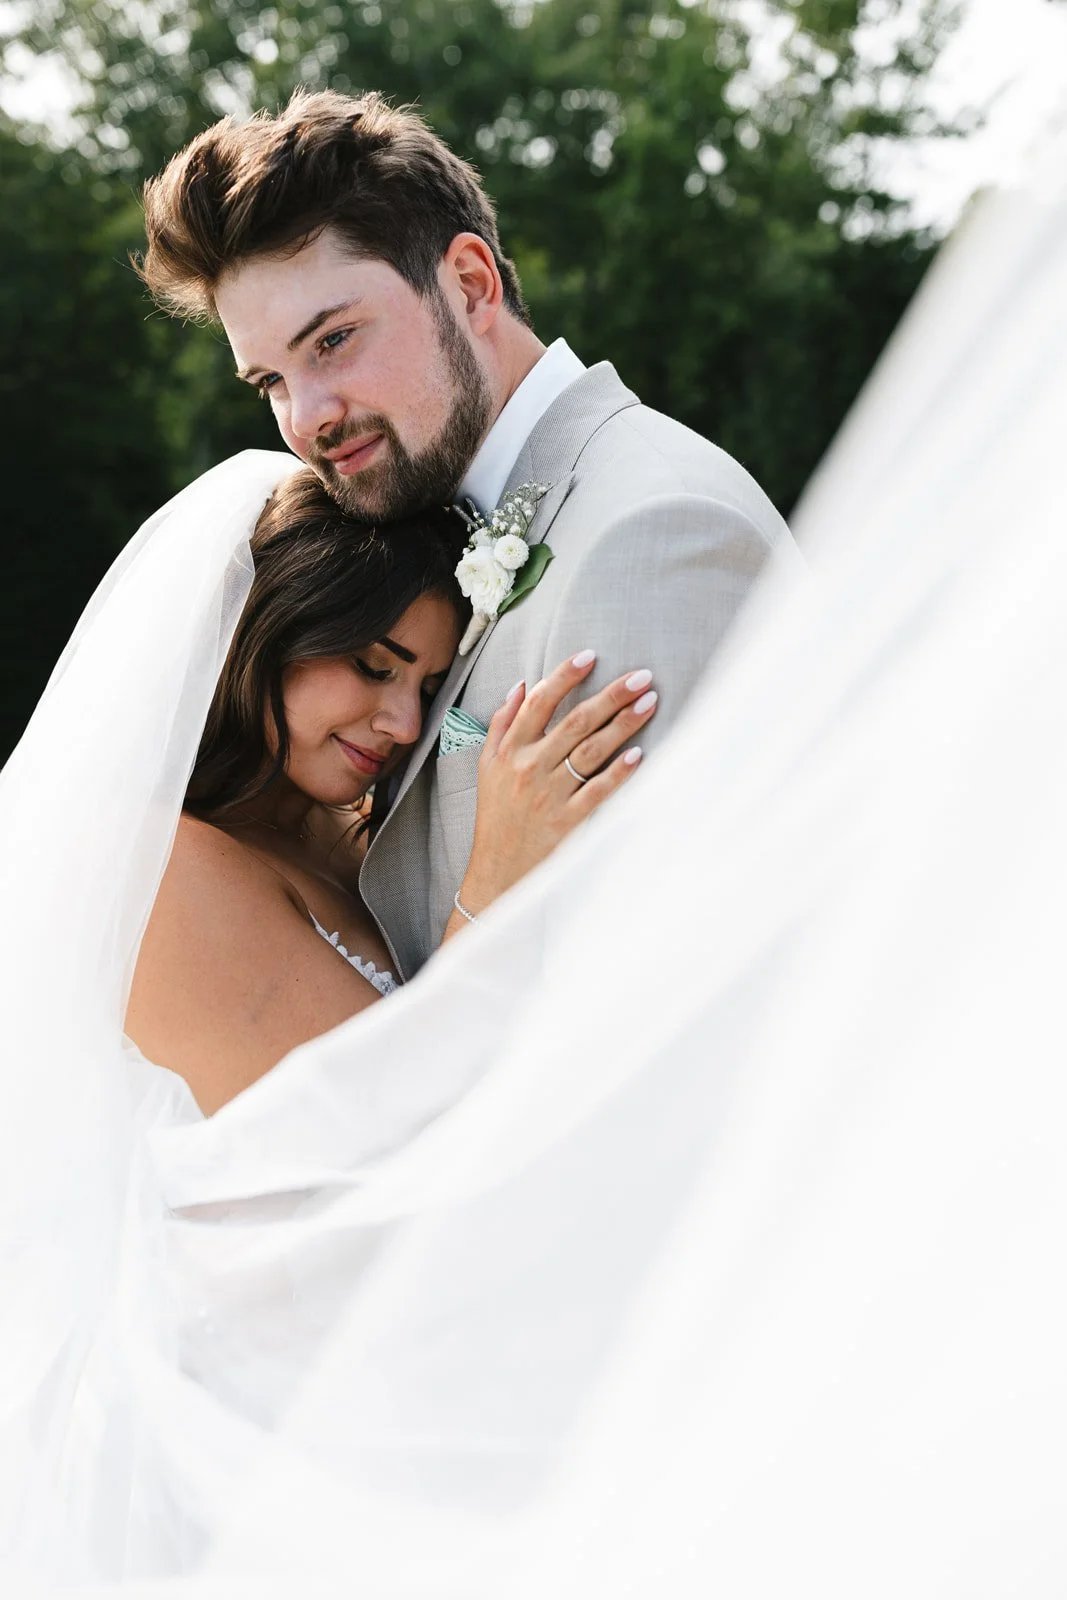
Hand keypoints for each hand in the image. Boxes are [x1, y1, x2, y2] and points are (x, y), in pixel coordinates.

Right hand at [454, 650, 656, 921]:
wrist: (496, 871)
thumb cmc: (495, 815)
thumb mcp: (486, 766)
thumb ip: (502, 723)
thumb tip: (522, 685)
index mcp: (509, 750)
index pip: (540, 703)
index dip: (565, 676)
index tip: (591, 656)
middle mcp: (529, 768)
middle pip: (575, 722)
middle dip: (611, 695)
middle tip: (641, 676)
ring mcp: (549, 795)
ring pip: (591, 751)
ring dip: (623, 725)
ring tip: (649, 703)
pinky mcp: (567, 821)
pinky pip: (597, 791)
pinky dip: (618, 773)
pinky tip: (639, 755)